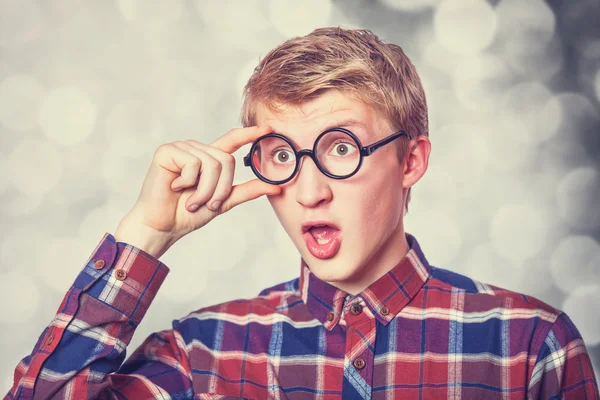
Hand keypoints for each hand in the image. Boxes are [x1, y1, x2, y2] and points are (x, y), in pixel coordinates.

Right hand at [115, 125, 280, 257]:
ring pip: (212, 163)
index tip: (267, 128)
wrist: (162, 226)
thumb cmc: (188, 214)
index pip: (232, 140)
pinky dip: (187, 183)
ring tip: (191, 201)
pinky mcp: (167, 151)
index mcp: (208, 158)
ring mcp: (181, 147)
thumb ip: (248, 191)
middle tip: (206, 203)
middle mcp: (196, 149)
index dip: (249, 134)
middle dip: (220, 188)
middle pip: (226, 160)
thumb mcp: (224, 202)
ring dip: (204, 190)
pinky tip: (174, 187)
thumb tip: (277, 187)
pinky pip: (193, 164)